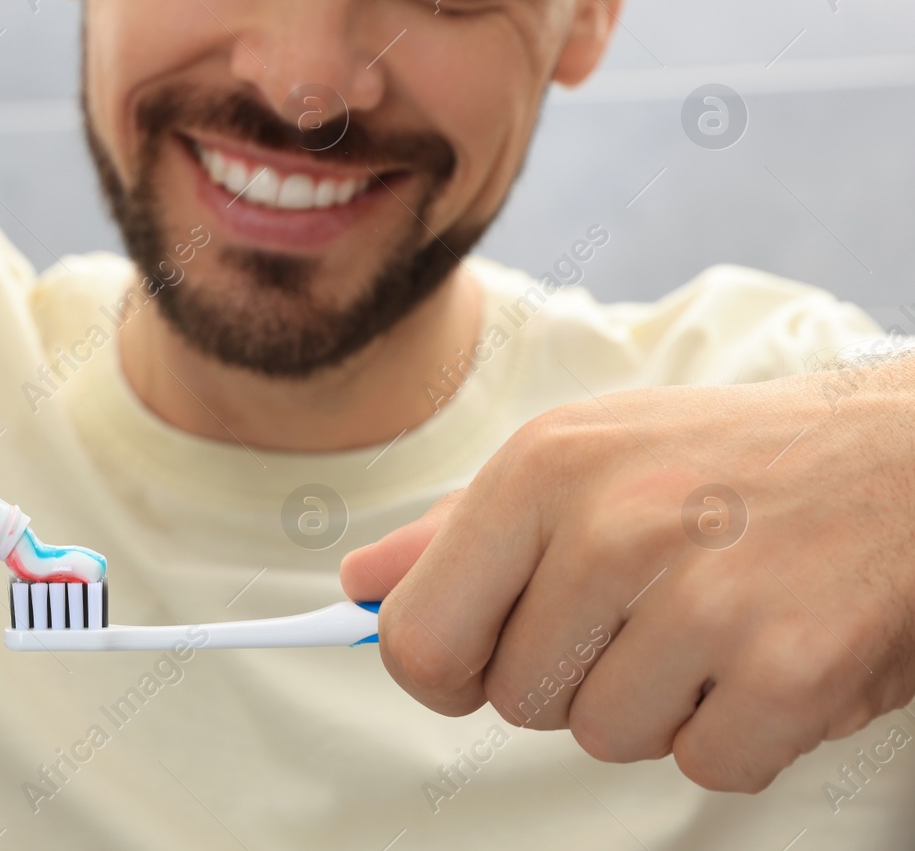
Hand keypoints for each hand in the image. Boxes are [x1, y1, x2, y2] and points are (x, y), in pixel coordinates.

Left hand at [340, 356, 914, 791]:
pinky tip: (763, 654)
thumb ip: (458, 529)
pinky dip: (736, 731)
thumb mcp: (578, 457)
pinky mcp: (790, 667)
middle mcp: (613, 526)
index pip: (419, 637)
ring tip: (707, 622)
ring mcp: (704, 599)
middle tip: (636, 610)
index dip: (444, 671)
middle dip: (566, 675)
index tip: (479, 658)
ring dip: (653, 703)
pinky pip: (707, 764)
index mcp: (541, 469)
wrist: (900, 458)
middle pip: (513, 699)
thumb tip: (360, 583)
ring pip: (604, 737)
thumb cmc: (724, 462)